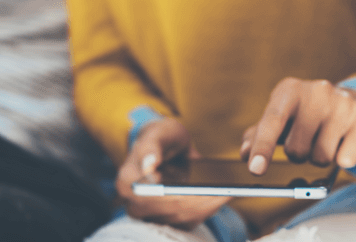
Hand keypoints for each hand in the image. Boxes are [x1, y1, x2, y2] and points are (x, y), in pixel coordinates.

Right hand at [116, 118, 230, 228]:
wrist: (165, 146)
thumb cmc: (161, 137)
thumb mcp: (157, 134)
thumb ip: (150, 148)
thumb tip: (148, 166)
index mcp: (128, 184)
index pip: (154, 198)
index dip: (178, 197)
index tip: (202, 191)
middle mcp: (135, 204)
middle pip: (170, 212)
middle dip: (199, 203)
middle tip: (224, 193)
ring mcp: (151, 214)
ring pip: (181, 220)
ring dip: (206, 209)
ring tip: (227, 195)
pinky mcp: (167, 218)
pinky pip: (188, 221)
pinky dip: (206, 211)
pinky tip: (222, 198)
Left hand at [242, 77, 355, 174]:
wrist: (353, 104)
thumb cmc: (307, 114)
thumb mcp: (281, 117)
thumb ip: (258, 134)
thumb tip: (245, 153)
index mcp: (290, 90)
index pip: (273, 120)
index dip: (263, 146)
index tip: (255, 169)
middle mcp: (317, 91)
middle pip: (296, 149)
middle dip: (297, 154)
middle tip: (305, 141)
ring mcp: (343, 103)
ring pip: (321, 157)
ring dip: (319, 158)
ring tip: (324, 141)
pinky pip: (346, 159)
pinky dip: (342, 160)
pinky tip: (344, 144)